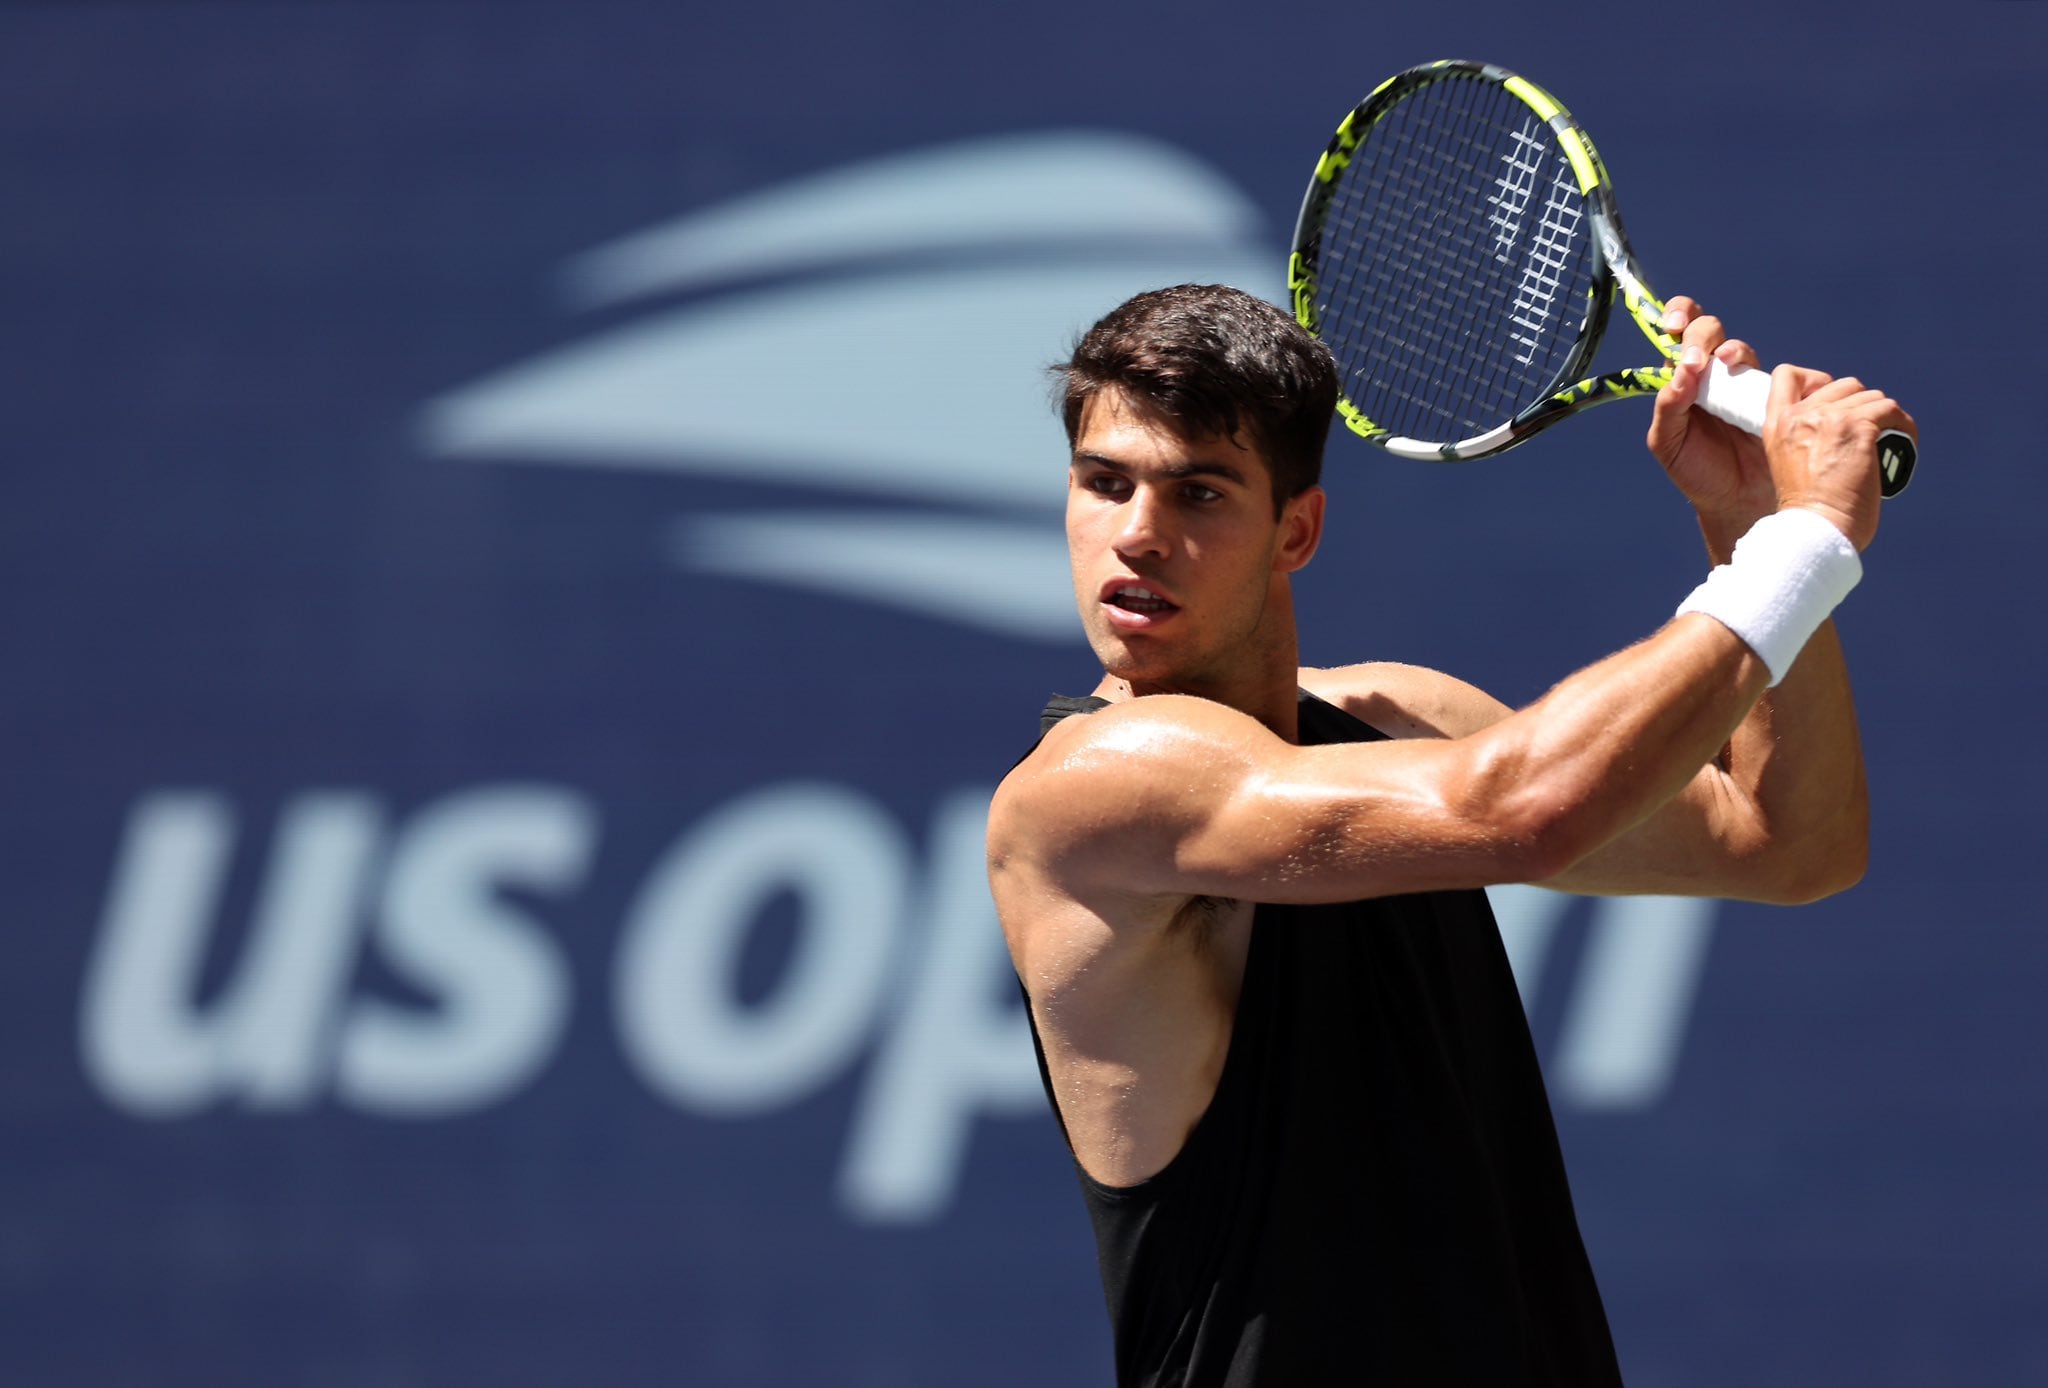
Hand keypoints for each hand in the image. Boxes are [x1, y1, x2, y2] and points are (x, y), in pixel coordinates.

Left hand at [1645, 298, 1775, 540]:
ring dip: (1734, 350)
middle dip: (1704, 335)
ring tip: (1730, 365)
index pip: (1678, 333)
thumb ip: (1668, 405)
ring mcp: (1744, 384)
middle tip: (1701, 359)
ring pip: (1740, 349)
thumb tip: (1684, 370)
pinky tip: (1770, 392)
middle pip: (1710, 331)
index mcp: (1681, 380)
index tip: (1674, 326)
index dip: (1678, 317)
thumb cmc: (1697, 472)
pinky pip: (1784, 374)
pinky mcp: (1776, 396)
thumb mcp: (1668, 442)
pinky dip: (1778, 374)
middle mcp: (1712, 375)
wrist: (1736, 501)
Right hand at [1761, 366, 1910, 552]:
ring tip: (1889, 444)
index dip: (1814, 380)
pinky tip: (1904, 445)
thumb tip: (1843, 422)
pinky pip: (1891, 411)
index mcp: (1777, 425)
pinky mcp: (1859, 428)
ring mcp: (1830, 419)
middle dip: (1860, 405)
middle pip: (1842, 384)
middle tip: (1868, 435)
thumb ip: (1804, 438)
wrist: (1815, 532)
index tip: (1832, 404)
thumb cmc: (1807, 514)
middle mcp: (1801, 415)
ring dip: (1884, 418)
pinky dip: (1903, 427)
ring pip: (1871, 397)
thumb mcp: (1788, 465)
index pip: (1788, 375)